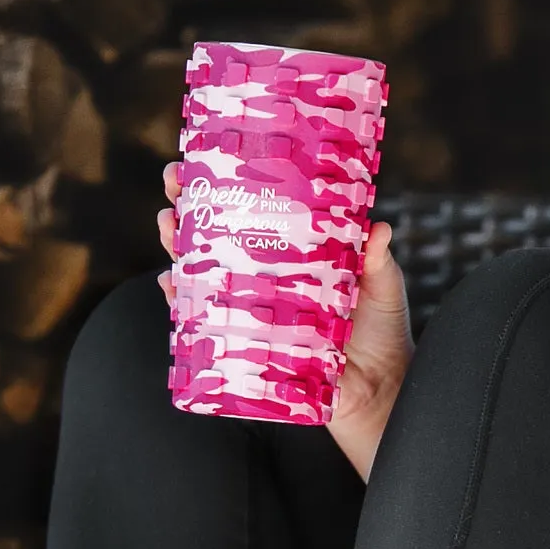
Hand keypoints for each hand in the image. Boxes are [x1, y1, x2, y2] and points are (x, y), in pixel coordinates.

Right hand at [159, 163, 412, 478]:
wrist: (380, 391)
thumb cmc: (382, 333)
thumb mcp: (382, 287)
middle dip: (186, 207)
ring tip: (168, 226)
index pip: (253, 211)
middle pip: (215, 235)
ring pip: (201, 273)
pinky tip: (171, 284)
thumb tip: (379, 228)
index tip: (204, 157)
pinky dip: (182, 303)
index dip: (225, 185)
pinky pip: (202, 323)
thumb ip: (378, 261)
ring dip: (176, 248)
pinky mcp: (244, 346)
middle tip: (174, 184)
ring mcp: (251, 310)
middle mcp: (265, 277)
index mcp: (293, 253)